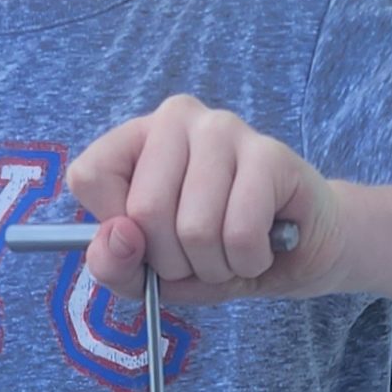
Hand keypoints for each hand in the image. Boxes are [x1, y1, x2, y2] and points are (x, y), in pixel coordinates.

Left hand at [70, 95, 345, 304]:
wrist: (303, 250)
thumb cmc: (217, 251)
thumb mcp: (151, 273)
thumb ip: (115, 264)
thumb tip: (119, 238)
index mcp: (137, 138)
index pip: (88, 176)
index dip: (112, 228)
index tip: (143, 239)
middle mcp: (176, 119)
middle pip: (143, 211)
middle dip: (173, 262)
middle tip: (199, 255)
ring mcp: (225, 129)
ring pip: (194, 228)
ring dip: (215, 266)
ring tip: (232, 251)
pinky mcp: (271, 154)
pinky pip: (240, 233)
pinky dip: (248, 262)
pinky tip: (261, 246)